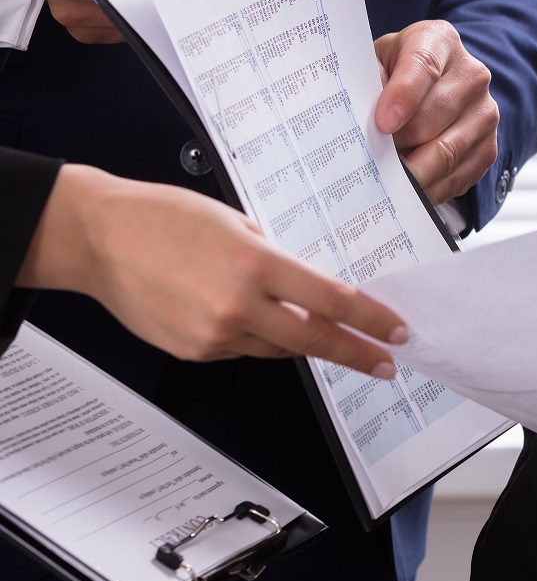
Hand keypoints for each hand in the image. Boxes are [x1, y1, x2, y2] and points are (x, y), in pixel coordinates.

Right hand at [18, 165, 407, 376]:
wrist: (96, 238)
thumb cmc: (163, 218)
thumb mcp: (236, 224)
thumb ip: (277, 262)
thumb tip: (311, 292)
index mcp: (255, 265)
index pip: (333, 301)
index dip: (371, 321)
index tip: (396, 332)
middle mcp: (236, 305)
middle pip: (314, 339)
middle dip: (356, 353)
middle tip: (385, 363)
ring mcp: (213, 334)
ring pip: (278, 347)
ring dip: (299, 339)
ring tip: (307, 324)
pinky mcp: (193, 351)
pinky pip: (242, 350)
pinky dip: (255, 337)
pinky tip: (242, 315)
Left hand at [373, 20, 499, 205]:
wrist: (431, 88)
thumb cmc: (395, 74)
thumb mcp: (376, 62)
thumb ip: (367, 80)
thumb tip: (357, 113)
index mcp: (439, 41)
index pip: (423, 65)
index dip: (403, 96)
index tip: (383, 124)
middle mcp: (471, 75)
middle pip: (430, 119)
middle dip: (395, 143)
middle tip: (367, 156)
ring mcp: (485, 113)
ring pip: (445, 153)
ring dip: (410, 170)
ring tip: (383, 178)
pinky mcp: (489, 147)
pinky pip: (457, 176)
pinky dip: (429, 188)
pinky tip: (408, 187)